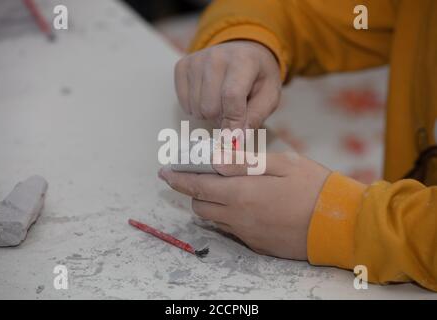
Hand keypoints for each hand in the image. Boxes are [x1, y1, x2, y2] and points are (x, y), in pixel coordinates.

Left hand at [158, 152, 330, 259]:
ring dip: (212, 204)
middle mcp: (238, 218)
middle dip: (196, 191)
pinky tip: (249, 205)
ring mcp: (248, 234)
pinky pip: (233, 230)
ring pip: (215, 219)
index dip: (178, 179)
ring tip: (228, 189)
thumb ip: (244, 164)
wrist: (341, 225)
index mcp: (241, 194)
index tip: (164, 173)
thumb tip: (214, 161)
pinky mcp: (258, 245)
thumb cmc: (314, 187)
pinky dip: (230, 216)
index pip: (197, 187)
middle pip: (201, 206)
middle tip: (205, 176)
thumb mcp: (281, 165)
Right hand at [174, 41, 281, 129]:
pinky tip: (208, 97)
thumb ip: (255, 117)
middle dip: (221, 118)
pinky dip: (196, 108)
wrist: (244, 52)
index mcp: (243, 60)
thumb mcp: (269, 96)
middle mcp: (216, 56)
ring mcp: (196, 60)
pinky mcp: (182, 66)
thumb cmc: (258, 77)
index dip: (232, 121)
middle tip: (232, 112)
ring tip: (221, 103)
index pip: (231, 96)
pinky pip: (184, 103)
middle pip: (210, 106)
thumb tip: (237, 139)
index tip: (234, 138)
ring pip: (196, 107)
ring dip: (209, 114)